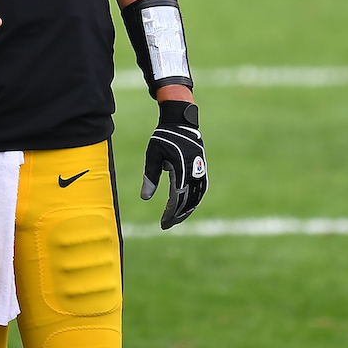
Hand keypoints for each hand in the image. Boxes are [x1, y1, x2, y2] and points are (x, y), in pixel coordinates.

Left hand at [140, 100, 207, 229]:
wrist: (181, 122)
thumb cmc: (163, 137)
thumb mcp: (153, 155)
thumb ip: (150, 176)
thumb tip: (145, 198)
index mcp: (180, 169)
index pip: (176, 198)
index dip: (170, 212)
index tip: (163, 223)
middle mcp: (193, 172)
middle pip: (188, 201)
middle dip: (178, 215)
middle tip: (167, 225)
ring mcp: (200, 171)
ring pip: (197, 197)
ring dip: (187, 210)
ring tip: (176, 219)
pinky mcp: (202, 169)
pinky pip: (201, 190)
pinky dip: (194, 201)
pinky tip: (187, 207)